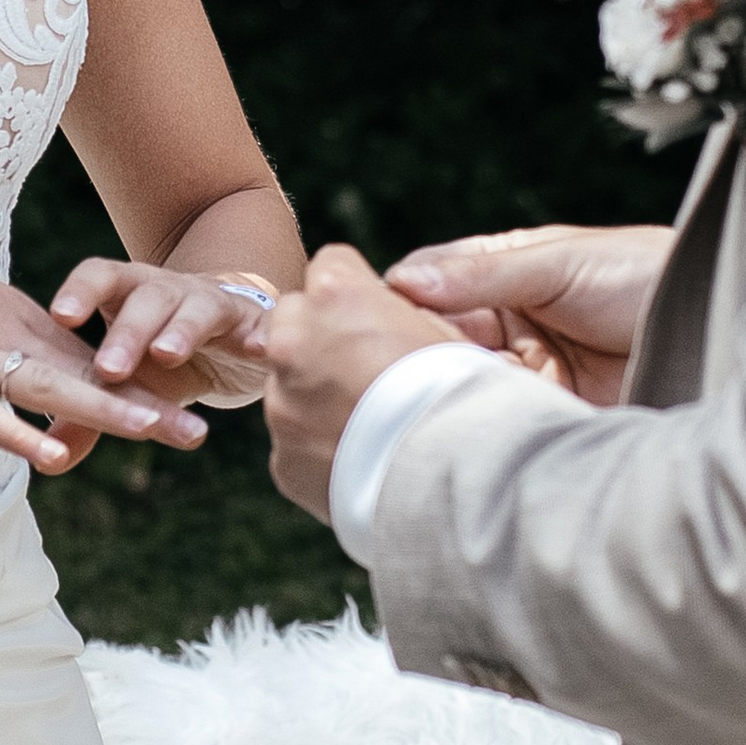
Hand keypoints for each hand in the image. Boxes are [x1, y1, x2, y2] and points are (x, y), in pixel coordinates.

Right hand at [0, 209, 209, 476]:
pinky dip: (18, 432)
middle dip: (144, 405)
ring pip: (49, 389)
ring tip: (159, 431)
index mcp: (8, 319)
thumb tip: (14, 362)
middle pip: (84, 376)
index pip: (83, 359)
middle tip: (198, 432)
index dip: (133, 387)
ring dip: (107, 412)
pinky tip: (52, 455)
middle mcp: (0, 337)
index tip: (181, 408)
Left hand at [48, 258, 275, 410]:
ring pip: (199, 308)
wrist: (231, 334)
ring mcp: (216, 304)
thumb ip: (89, 410)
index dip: (81, 291)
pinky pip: (262, 326)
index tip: (60, 316)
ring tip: (167, 354)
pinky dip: (262, 335)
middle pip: (148, 298)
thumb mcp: (128, 379)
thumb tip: (49, 458)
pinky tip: (261, 350)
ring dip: (182, 330)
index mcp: (130, 293)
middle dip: (128, 332)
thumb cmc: (162, 354)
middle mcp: (171, 290)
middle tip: (110, 369)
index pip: (101, 275)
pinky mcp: (257, 325)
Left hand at [263, 243, 452, 527]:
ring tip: (373, 426)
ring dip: (319, 398)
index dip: (357, 292)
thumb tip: (382, 315)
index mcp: (335, 294)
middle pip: (293, 321)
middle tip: (368, 371)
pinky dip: (321, 450)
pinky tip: (365, 461)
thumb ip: (395, 312)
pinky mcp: (284, 460)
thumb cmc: (463, 396)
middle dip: (322, 339)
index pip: (330, 266)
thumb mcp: (442, 329)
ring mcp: (283, 404)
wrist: (459, 478)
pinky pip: (296, 444)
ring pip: (290, 388)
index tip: (377, 318)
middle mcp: (293, 342)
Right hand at [383, 219, 674, 407]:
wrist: (719, 325)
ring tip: (432, 401)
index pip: (425, 291)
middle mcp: (503, 329)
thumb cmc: (644, 274)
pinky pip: (497, 426)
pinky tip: (468, 429)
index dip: (396, 308)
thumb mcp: (560, 262)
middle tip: (391, 374)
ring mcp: (522, 377)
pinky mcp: (545, 419)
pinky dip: (481, 429)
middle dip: (414, 360)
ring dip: (447, 396)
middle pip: (433, 347)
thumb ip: (484, 272)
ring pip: (459, 390)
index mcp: (498, 277)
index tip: (371, 325)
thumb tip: (404, 279)